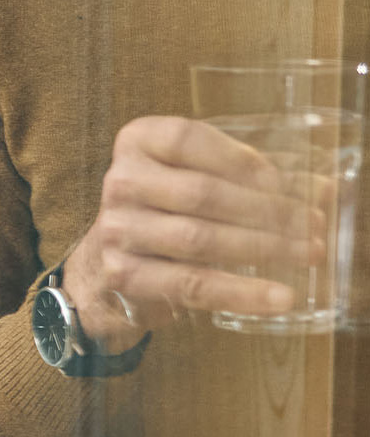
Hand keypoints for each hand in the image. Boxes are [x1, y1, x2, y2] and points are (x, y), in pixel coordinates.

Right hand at [62, 115, 325, 349]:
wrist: (114, 261)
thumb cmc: (168, 209)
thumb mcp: (202, 179)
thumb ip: (257, 178)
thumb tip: (323, 189)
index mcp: (137, 142)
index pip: (187, 139)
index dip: (240, 159)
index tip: (286, 182)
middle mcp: (120, 181)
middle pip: (200, 192)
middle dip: (267, 210)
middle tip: (314, 225)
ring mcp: (117, 229)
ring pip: (199, 238)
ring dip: (263, 247)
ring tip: (308, 254)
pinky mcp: (123, 274)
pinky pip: (191, 285)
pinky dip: (241, 293)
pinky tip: (280, 297)